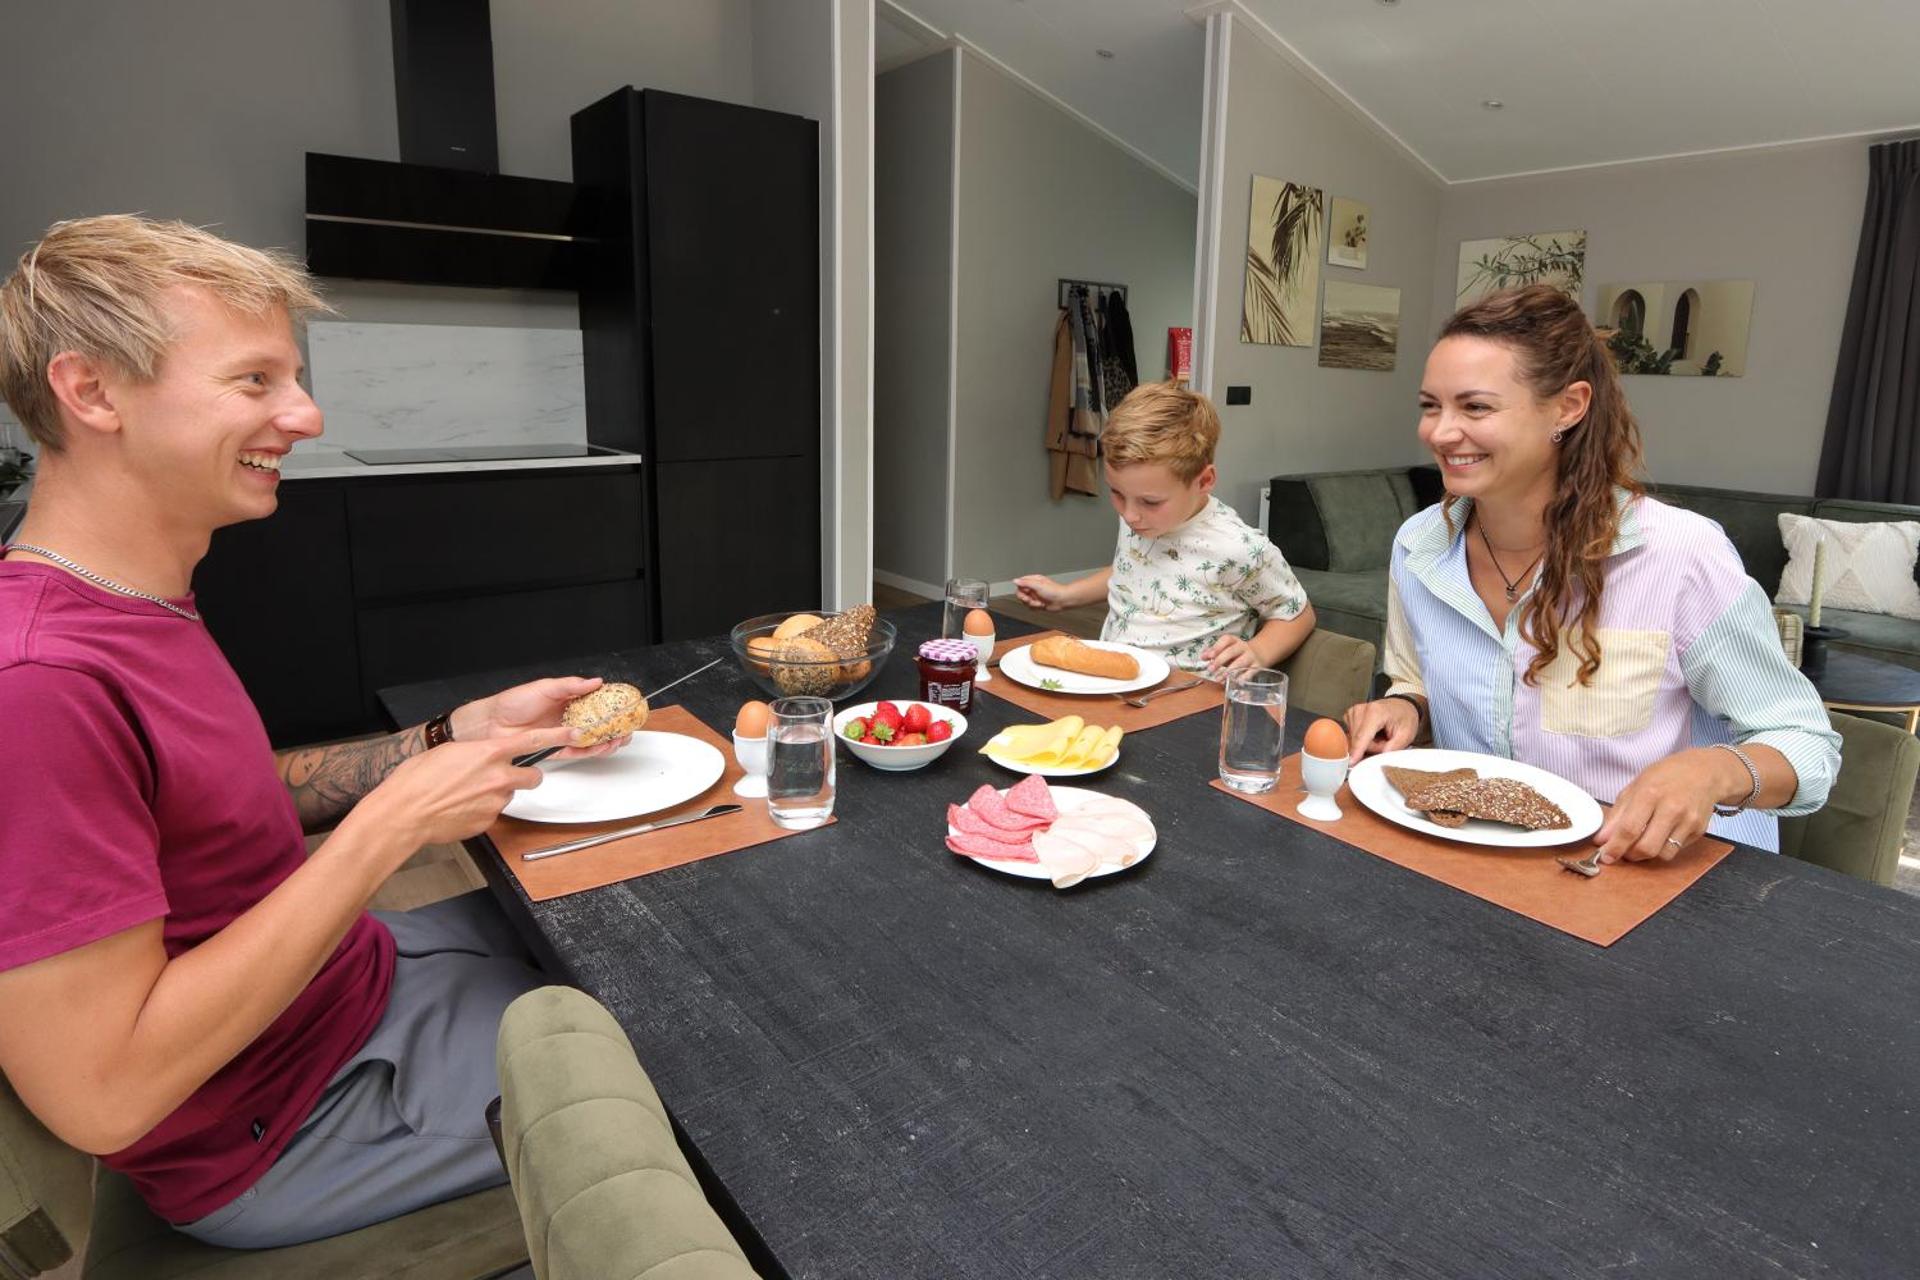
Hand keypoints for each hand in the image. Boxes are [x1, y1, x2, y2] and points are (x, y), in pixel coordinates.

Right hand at [355, 725, 581, 849]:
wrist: (404, 813)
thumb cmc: (417, 781)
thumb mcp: (449, 753)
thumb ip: (477, 753)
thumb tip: (484, 755)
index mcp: (488, 752)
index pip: (533, 740)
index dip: (557, 737)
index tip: (574, 734)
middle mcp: (497, 776)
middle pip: (533, 776)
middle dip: (525, 776)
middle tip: (504, 777)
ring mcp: (495, 801)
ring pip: (511, 795)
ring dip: (499, 794)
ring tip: (470, 795)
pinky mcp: (489, 821)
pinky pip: (495, 813)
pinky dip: (484, 811)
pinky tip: (463, 809)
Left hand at [449, 676, 630, 759]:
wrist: (491, 724)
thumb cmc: (512, 703)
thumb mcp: (545, 687)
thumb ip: (571, 685)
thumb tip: (595, 681)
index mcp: (567, 700)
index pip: (597, 704)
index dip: (613, 707)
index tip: (626, 708)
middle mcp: (567, 718)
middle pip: (598, 725)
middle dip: (615, 728)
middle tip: (627, 729)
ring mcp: (563, 735)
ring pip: (591, 741)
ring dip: (606, 741)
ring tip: (617, 739)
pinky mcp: (555, 749)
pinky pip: (577, 751)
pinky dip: (590, 750)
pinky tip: (599, 746)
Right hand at [1013, 575, 1067, 610]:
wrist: (1062, 600)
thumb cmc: (1054, 591)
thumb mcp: (1037, 585)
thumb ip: (1025, 583)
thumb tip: (1015, 580)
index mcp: (1033, 580)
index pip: (1020, 584)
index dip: (1021, 589)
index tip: (1026, 592)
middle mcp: (1033, 588)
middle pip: (1021, 594)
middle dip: (1025, 598)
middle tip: (1031, 599)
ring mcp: (1035, 596)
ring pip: (1025, 602)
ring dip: (1032, 604)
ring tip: (1039, 602)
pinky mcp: (1038, 603)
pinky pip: (1030, 607)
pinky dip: (1035, 608)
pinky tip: (1042, 605)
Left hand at [1201, 633, 1261, 679]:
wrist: (1259, 653)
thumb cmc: (1237, 653)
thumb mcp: (1225, 649)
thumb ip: (1213, 652)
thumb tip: (1203, 657)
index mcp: (1234, 641)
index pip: (1226, 640)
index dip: (1217, 647)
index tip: (1209, 656)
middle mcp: (1243, 647)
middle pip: (1232, 651)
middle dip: (1220, 660)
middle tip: (1210, 669)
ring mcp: (1251, 657)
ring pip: (1240, 663)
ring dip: (1229, 671)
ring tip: (1218, 678)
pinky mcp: (1256, 667)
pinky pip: (1249, 673)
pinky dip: (1241, 678)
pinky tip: (1233, 682)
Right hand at [1343, 698, 1419, 765]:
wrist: (1401, 706)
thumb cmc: (1404, 718)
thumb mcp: (1406, 734)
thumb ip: (1393, 747)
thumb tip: (1379, 759)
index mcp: (1376, 712)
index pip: (1362, 737)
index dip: (1357, 751)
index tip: (1351, 763)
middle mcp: (1361, 709)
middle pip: (1358, 740)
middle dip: (1371, 747)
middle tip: (1385, 742)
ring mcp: (1353, 712)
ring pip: (1354, 739)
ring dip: (1367, 743)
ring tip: (1380, 736)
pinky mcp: (1349, 715)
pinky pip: (1352, 736)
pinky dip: (1362, 738)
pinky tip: (1371, 733)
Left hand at [1592, 748, 1743, 863]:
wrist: (1703, 772)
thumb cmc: (1665, 777)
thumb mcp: (1635, 787)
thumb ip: (1617, 814)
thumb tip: (1601, 839)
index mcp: (1650, 794)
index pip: (1629, 829)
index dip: (1615, 847)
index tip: (1605, 857)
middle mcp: (1671, 808)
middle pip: (1647, 847)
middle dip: (1631, 855)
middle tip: (1624, 851)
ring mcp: (1688, 821)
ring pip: (1662, 854)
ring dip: (1648, 855)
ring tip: (1643, 841)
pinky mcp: (1699, 830)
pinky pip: (1676, 850)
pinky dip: (1664, 848)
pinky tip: (1661, 834)